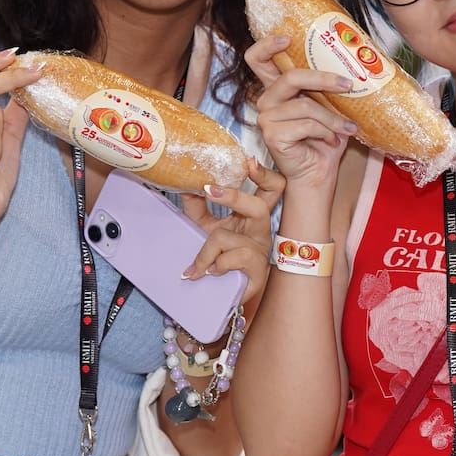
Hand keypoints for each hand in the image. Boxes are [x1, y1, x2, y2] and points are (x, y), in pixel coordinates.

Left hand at [179, 158, 284, 306]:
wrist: (227, 293)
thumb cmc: (222, 258)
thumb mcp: (207, 227)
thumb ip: (197, 206)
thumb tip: (184, 185)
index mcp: (252, 214)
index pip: (271, 188)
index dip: (264, 175)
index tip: (249, 162)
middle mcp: (260, 229)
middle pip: (258, 206)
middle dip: (234, 198)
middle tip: (210, 190)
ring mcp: (260, 250)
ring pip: (227, 237)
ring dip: (206, 250)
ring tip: (197, 265)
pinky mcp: (257, 271)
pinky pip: (229, 260)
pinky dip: (213, 266)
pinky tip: (210, 274)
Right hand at [244, 35, 356, 188]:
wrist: (318, 173)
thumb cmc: (324, 139)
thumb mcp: (328, 106)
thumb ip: (327, 87)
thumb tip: (353, 63)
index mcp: (277, 88)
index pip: (257, 59)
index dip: (267, 45)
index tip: (287, 38)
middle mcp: (266, 100)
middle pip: (290, 77)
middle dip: (323, 79)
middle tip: (348, 85)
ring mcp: (266, 118)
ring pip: (305, 106)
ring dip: (332, 119)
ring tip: (347, 128)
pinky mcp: (271, 135)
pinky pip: (306, 125)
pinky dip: (326, 132)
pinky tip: (332, 141)